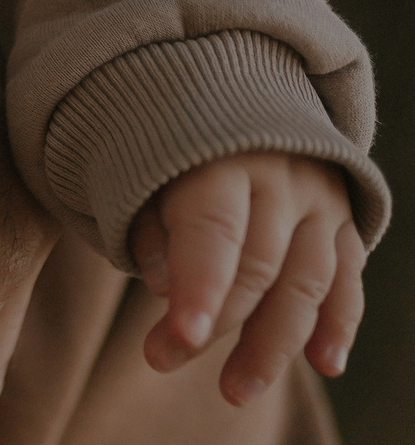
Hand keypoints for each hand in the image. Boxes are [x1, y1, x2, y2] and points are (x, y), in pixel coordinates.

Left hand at [133, 151, 363, 404]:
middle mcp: (281, 178)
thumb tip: (162, 290)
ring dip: (274, 344)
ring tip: (235, 391)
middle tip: (162, 360)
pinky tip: (325, 364)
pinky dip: (338, 325)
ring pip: (307, 283)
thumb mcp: (140, 165)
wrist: (237, 96)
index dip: (199, 286)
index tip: (180, 338)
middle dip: (216, 322)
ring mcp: (321, 202)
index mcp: (221, 156)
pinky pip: (347, 281)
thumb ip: (148, 225)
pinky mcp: (345, 223)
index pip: (214, 229)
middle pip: (259, 265)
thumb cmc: (170, 144)